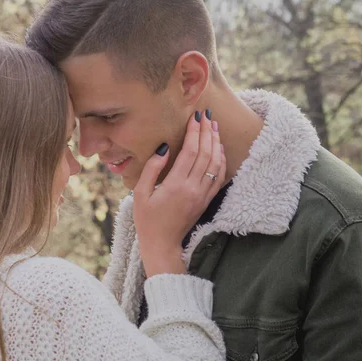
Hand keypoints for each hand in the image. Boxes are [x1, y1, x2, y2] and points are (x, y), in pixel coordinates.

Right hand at [133, 110, 225, 276]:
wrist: (162, 245)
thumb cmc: (147, 219)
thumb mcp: (140, 193)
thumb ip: (152, 169)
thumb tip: (164, 148)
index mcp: (175, 185)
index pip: (190, 152)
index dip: (194, 132)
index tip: (195, 117)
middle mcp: (193, 188)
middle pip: (206, 154)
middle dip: (207, 132)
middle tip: (206, 115)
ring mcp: (202, 195)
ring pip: (216, 163)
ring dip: (216, 143)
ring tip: (214, 127)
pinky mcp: (206, 201)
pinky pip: (219, 177)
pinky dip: (221, 160)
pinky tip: (219, 149)